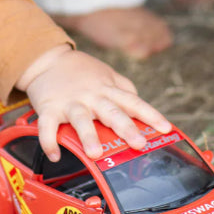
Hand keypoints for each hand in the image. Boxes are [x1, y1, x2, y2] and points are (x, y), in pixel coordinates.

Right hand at [13, 45, 170, 161]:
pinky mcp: (49, 107)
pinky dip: (50, 141)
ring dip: (88, 136)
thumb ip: (123, 88)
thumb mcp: (106, 74)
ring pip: (80, 119)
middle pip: (111, 112)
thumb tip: (139, 103)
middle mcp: (92, 96)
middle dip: (126, 128)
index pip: (134, 102)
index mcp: (108, 89)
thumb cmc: (80, 70)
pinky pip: (48, 126)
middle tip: (139, 143)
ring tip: (95, 153)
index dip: (151, 115)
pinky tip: (55, 155)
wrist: (47, 58)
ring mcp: (70, 102)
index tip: (166, 128)